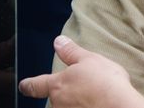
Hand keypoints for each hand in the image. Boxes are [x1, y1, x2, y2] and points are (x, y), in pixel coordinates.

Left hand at [19, 36, 143, 107]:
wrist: (119, 106)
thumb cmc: (106, 83)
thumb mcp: (89, 59)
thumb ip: (70, 52)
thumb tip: (58, 42)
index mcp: (57, 85)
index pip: (36, 84)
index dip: (29, 84)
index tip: (24, 85)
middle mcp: (58, 103)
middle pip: (55, 97)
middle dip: (65, 92)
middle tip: (81, 87)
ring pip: (67, 106)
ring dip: (76, 101)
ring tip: (94, 96)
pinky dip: (85, 106)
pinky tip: (96, 104)